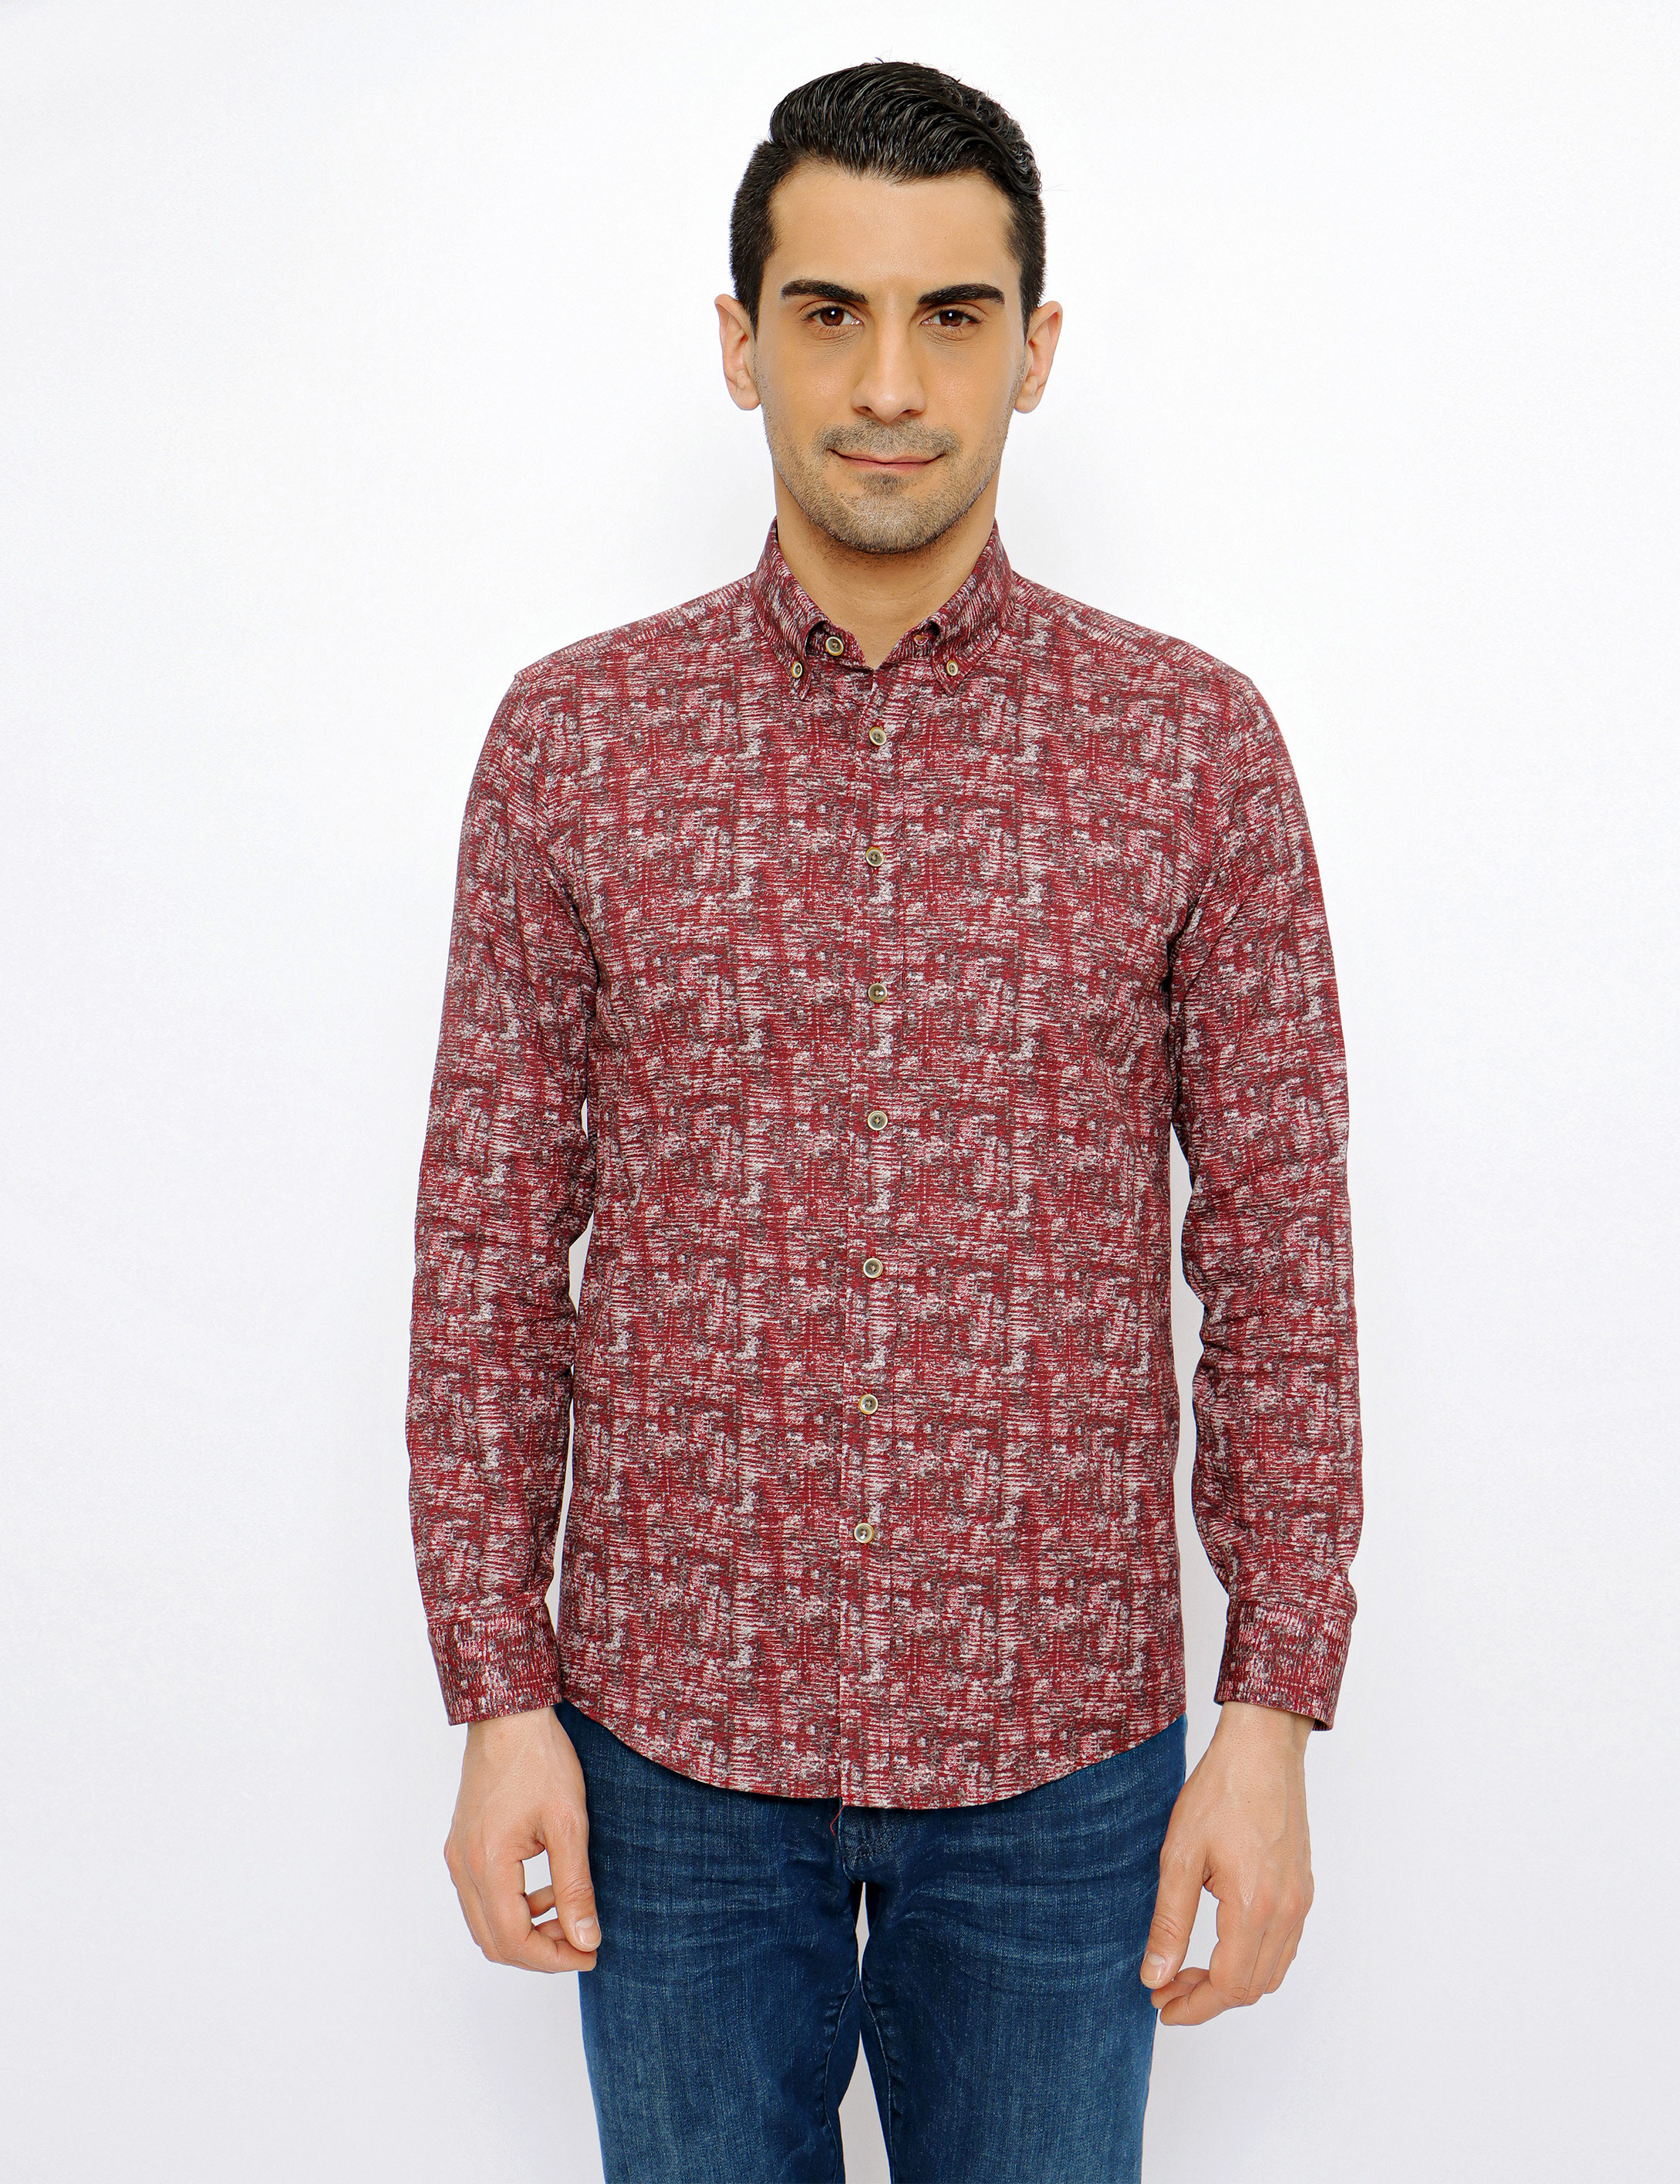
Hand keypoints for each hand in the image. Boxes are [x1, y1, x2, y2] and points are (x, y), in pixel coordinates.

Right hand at [444, 1705, 601, 1972]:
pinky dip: (513, 1907)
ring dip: (526, 1930)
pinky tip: (545, 1890)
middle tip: (581, 1944)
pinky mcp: (462, 1844)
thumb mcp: (568, 1824)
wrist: (510, 1715)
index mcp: (486, 1863)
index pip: (513, 1941)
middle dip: (540, 1952)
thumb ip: (575, 1886)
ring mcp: (457, 1855)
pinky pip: (481, 1896)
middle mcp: (462, 1866)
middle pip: (494, 1941)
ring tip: (569, 1916)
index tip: (590, 1953)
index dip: (553, 1959)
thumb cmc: (540, 1759)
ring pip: (485, 1922)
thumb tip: (586, 1938)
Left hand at [1139, 1701, 1313, 2024]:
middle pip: (1252, 1987)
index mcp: (1254, 1907)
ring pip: (1271, 1972)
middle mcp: (1286, 1912)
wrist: (1262, 1748)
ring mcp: (1300, 1901)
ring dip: (1231, 1983)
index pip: (1229, 1986)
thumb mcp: (1180, 1855)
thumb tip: (1155, 1976)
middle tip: (1165, 1987)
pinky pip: (1284, 1947)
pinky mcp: (1303, 1889)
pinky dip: (1253, 1961)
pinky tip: (1220, 1945)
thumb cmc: (1220, 1792)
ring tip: (1187, 1969)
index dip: (1193, 2006)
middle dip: (1207, 1999)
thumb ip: (1170, 1922)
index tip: (1160, 2005)